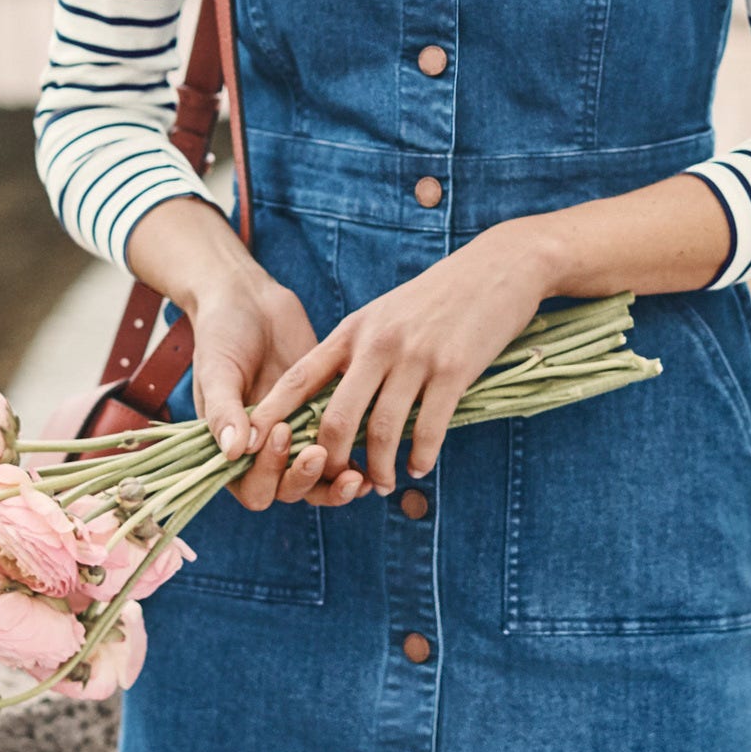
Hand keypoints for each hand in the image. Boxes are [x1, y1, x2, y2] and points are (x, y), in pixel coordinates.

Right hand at [186, 266, 370, 510]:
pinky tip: (374, 453)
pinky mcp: (323, 418)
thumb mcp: (216, 368)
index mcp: (231, 447)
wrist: (250, 300)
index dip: (268, 474)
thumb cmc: (223, 333)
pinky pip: (341, 451)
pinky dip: (356, 459)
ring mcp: (295, 437)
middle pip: (289, 490)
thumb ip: (225, 410)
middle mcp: (263, 452)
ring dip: (336, 483)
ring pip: (319, 481)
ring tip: (357, 474)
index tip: (281, 435)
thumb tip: (234, 451)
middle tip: (321, 453)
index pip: (252, 487)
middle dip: (306, 478)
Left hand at [247, 224, 550, 493]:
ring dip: (380, 467)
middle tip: (336, 481)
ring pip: (382, 430)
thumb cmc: (437, 297)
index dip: (274, 416)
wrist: (497, 268)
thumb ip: (357, 352)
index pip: (300, 379)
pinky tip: (419, 466)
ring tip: (382, 484)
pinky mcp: (454, 369)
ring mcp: (415, 357)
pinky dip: (421, 456)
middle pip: (337, 417)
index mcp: (353, 331)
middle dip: (331, 460)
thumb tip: (333, 404)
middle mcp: (378, 344)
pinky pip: (429, 427)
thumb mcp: (384, 315)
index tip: (253, 447)